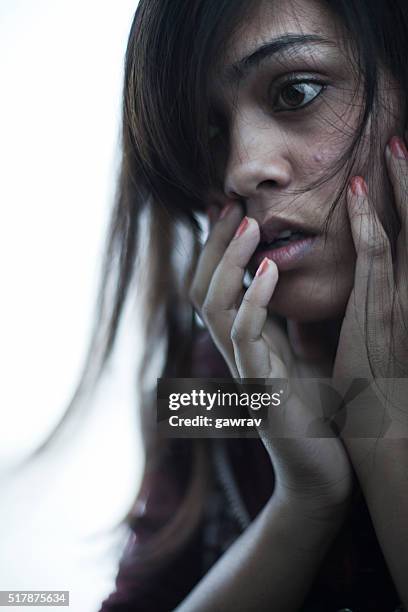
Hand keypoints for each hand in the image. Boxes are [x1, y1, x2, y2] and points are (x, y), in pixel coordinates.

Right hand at [189, 201, 352, 517]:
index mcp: (246, 338)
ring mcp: (243, 368)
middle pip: (202, 287)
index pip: (216, 282)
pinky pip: (245, 336)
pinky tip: (272, 270)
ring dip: (228, 261)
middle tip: (230, 201)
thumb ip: (289, 318)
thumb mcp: (303, 352)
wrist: (323, 469)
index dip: (217, 244)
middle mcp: (236, 350)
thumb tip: (289, 278)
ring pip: (214, 305)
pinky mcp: (260, 388)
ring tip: (248, 224)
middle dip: (214, 243)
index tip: (231, 205)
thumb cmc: (319, 411)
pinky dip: (254, 299)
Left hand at [333, 135, 407, 437]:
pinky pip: (376, 254)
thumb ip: (388, 300)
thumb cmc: (389, 386)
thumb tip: (375, 277)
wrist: (390, 434)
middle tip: (407, 140)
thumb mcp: (395, 336)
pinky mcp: (379, 311)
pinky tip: (355, 191)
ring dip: (403, 184)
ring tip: (393, 144)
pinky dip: (368, 219)